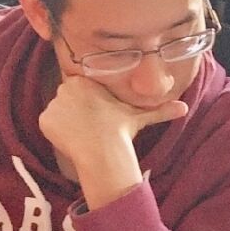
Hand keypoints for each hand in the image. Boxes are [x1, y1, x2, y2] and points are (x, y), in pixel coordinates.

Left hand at [38, 76, 186, 206]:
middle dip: (75, 110)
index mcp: (85, 80)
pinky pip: (47, 125)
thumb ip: (159, 110)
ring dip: (65, 122)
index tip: (96, 115)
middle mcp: (66, 87)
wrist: (103, 150)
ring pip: (58, 112)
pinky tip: (70, 139)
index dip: (87, 103)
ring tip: (81, 133)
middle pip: (67, 99)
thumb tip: (184, 108)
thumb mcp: (140, 116)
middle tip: (89, 125)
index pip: (80, 88)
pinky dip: (55, 132)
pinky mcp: (45, 120)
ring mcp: (53, 104)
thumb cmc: (121, 130)